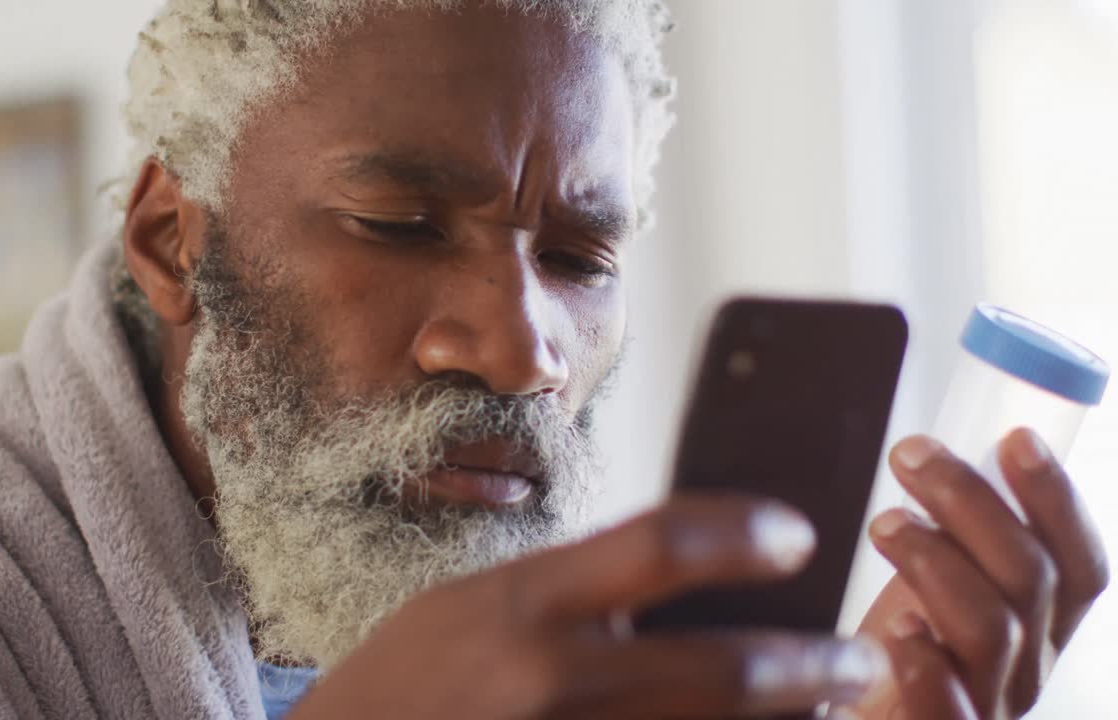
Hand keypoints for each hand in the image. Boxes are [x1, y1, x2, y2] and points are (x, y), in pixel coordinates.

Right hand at [289, 495, 888, 718]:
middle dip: (810, 669)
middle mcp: (549, 680)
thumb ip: (576, 588)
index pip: (659, 544)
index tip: (797, 533)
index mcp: (521, 604)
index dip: (744, 533)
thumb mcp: (480, 602)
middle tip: (859, 658)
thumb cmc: (411, 675)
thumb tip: (685, 571)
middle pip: (718, 673)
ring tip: (831, 707)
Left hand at [852, 429, 1109, 718]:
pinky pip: (948, 710)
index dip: (1057, 500)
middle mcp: (1028, 669)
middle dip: (971, 503)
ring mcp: (990, 706)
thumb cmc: (899, 654)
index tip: (1015, 439)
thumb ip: (956, 539)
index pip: (1080, 565)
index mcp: (1041, 628)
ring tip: (886, 524)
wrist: (869, 719)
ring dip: (936, 560)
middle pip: (1030, 579)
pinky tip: (897, 628)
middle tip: (911, 457)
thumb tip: (938, 452)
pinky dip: (925, 664)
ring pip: (991, 628)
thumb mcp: (938, 587)